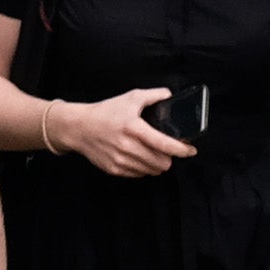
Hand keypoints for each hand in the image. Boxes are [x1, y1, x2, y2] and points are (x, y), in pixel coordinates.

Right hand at [53, 88, 192, 176]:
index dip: (182, 150)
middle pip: (162, 162)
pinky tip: (140, 158)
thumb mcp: (129, 98)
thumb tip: (169, 95)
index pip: (165, 145)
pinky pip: (139, 174)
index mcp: (134, 128)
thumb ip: (153, 96)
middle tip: (167, 150)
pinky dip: (143, 168)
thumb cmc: (105, 112)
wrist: (77, 128)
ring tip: (154, 154)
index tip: (191, 150)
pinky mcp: (114, 169)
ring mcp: (120, 160)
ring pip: (152, 171)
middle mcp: (127, 146)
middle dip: (169, 157)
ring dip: (157, 164)